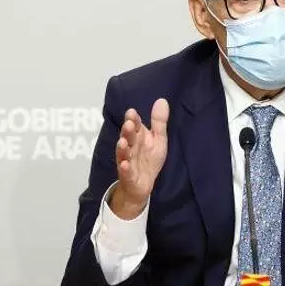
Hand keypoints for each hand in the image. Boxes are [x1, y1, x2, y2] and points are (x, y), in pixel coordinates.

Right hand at [109, 99, 169, 219]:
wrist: (142, 185)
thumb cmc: (149, 159)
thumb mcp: (158, 139)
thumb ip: (159, 122)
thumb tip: (162, 100)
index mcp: (137, 137)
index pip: (134, 125)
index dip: (133, 119)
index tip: (132, 113)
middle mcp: (130, 147)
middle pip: (128, 138)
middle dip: (127, 131)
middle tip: (129, 124)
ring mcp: (127, 161)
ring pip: (123, 154)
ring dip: (122, 148)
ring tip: (122, 142)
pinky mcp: (128, 176)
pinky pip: (125, 172)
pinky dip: (124, 169)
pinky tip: (124, 165)